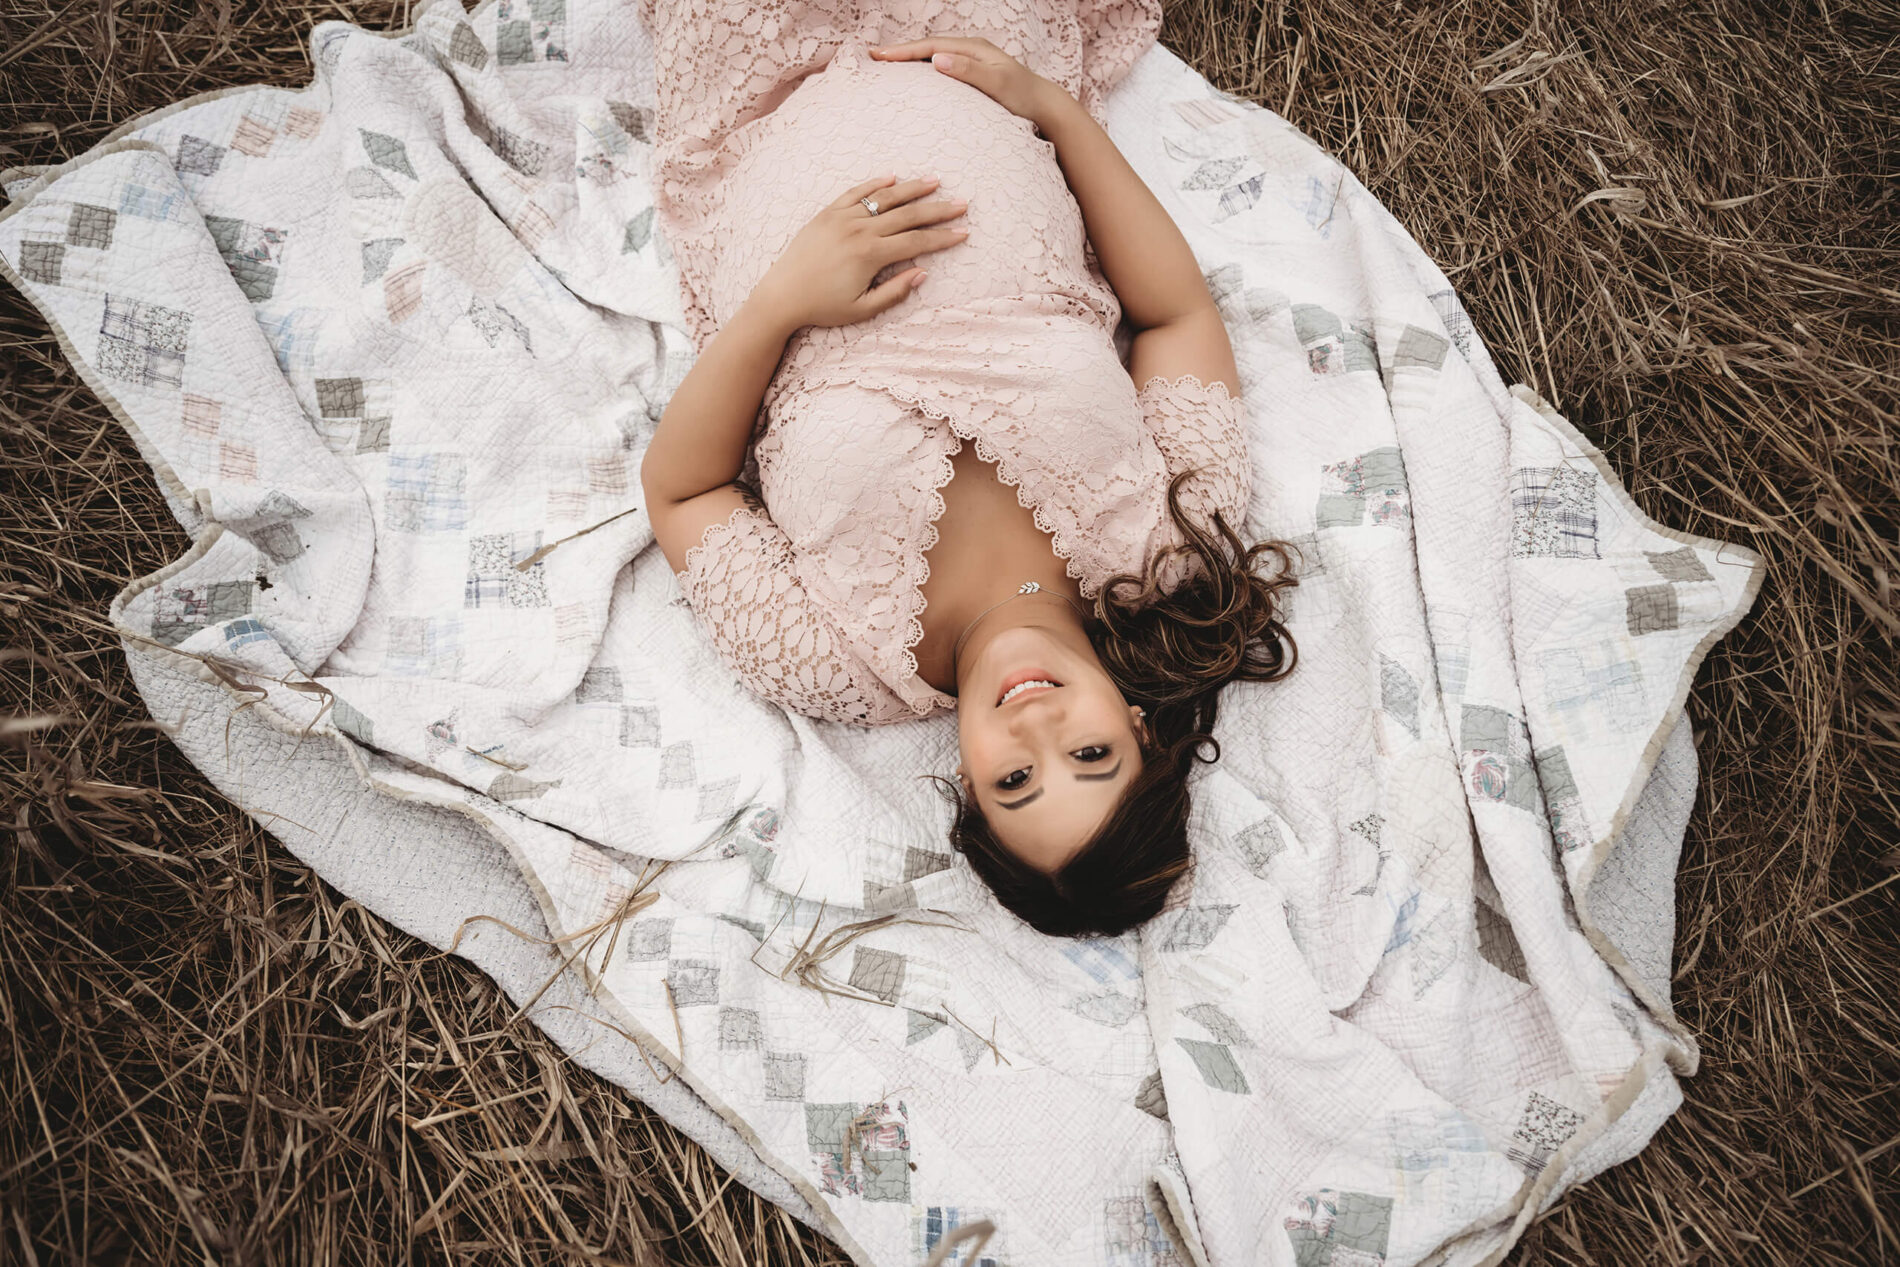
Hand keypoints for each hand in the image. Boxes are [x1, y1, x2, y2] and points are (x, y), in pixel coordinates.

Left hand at [747, 175, 967, 331]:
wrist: (781, 296)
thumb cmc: (822, 307)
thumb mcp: (862, 309)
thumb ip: (894, 292)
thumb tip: (922, 273)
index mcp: (870, 255)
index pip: (916, 241)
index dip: (943, 237)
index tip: (963, 232)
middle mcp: (859, 230)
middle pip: (907, 215)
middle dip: (937, 210)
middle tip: (961, 204)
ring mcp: (842, 218)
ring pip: (884, 199)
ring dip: (912, 189)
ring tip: (934, 181)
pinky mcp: (827, 214)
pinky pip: (855, 193)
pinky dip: (875, 184)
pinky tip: (892, 178)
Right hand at [868, 36, 1061, 123]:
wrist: (1044, 107)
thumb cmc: (1023, 98)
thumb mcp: (997, 84)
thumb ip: (969, 71)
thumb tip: (937, 59)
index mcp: (973, 49)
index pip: (930, 46)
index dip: (903, 51)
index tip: (879, 56)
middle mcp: (970, 52)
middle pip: (928, 48)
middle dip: (900, 53)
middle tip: (872, 58)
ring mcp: (971, 63)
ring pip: (932, 58)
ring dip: (909, 62)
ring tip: (885, 67)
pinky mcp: (972, 77)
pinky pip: (941, 70)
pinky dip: (922, 72)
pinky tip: (912, 81)